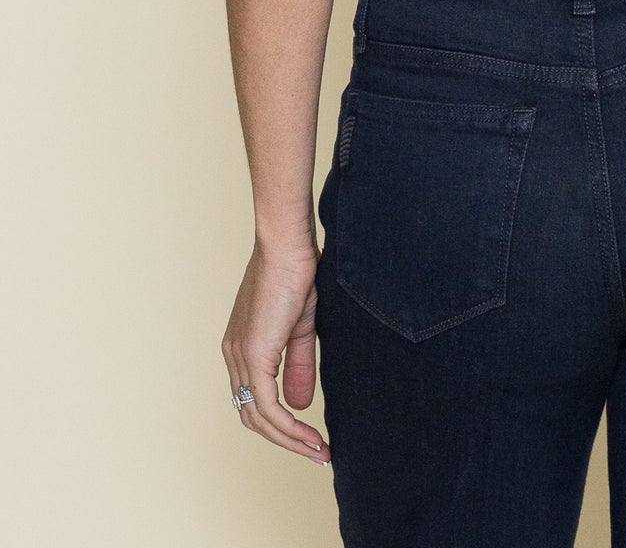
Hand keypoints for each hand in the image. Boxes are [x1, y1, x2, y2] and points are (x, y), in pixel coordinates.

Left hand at [221, 241, 329, 463]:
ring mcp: (241, 357)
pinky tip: (309, 436)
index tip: (309, 436)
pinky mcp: (254, 356)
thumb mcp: (300, 327)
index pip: (254, 398)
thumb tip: (299, 404)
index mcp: (242, 347)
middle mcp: (234, 356)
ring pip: (258, 417)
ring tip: (318, 450)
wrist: (288, 247)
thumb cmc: (295, 274)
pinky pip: (268, 406)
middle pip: (253, 416)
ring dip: (289, 440)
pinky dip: (288, 427)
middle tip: (316, 451)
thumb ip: (298, 366)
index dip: (280, 423)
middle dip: (285, 440)